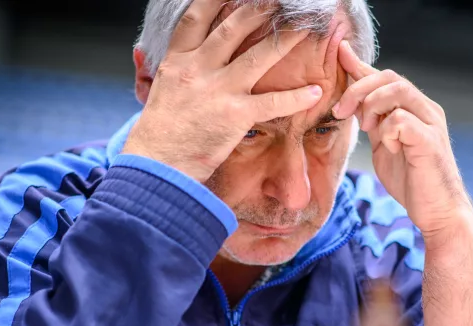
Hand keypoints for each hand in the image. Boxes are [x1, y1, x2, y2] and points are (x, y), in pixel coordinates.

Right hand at [123, 0, 323, 182]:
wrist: (158, 163)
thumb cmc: (160, 131)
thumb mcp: (160, 89)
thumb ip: (175, 68)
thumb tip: (180, 55)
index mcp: (178, 61)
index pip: (196, 19)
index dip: (214, 0)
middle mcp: (198, 69)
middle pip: (232, 28)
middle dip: (258, 11)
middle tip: (279, 3)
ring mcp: (219, 90)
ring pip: (258, 57)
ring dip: (285, 41)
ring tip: (305, 29)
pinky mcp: (236, 115)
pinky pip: (273, 102)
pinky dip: (296, 97)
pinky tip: (314, 91)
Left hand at [333, 42, 472, 238]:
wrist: (437, 212)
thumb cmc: (412, 182)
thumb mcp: (384, 145)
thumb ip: (374, 122)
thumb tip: (353, 103)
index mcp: (415, 109)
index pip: (386, 77)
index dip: (361, 64)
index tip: (340, 52)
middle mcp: (426, 109)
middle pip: (389, 77)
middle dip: (358, 89)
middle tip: (341, 112)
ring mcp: (431, 123)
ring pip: (397, 90)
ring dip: (372, 106)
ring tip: (368, 130)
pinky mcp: (430, 141)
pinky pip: (401, 119)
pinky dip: (387, 131)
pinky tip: (390, 148)